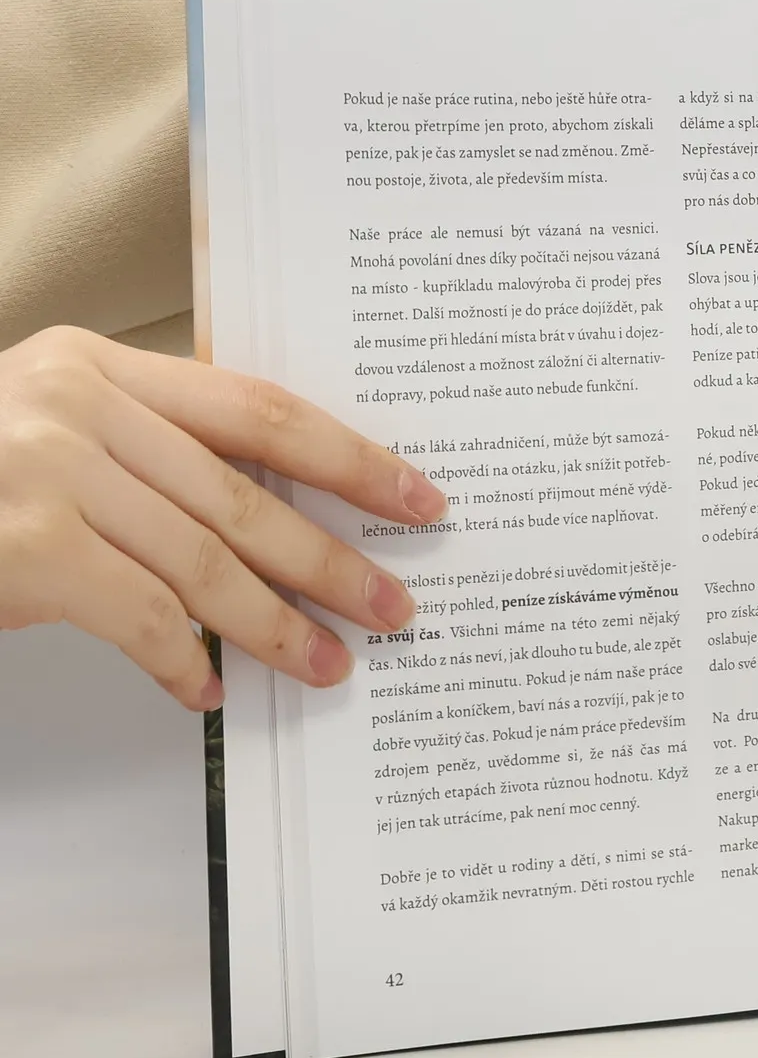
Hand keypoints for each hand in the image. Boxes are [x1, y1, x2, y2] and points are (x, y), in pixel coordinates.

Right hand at [0, 328, 447, 709]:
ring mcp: (44, 474)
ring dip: (276, 624)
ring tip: (327, 663)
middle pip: (246, 492)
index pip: (259, 409)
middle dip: (332, 559)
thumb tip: (270, 517)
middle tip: (394, 603)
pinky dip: (182, 662)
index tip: (418, 497)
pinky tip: (206, 691)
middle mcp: (73, 405)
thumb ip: (147, 450)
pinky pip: (141, 618)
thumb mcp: (46, 431)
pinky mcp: (25, 549)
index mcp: (96, 365)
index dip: (351, 459)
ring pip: (206, 561)